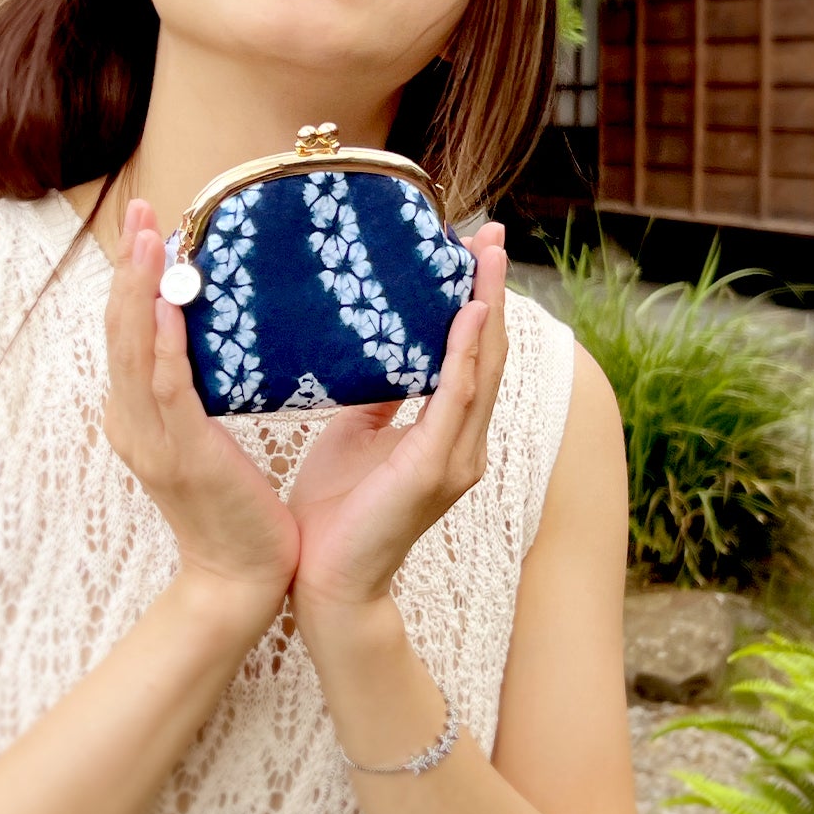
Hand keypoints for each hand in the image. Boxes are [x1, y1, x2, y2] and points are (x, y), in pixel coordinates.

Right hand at [102, 198, 299, 620]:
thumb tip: (209, 345)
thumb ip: (197, 396)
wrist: (240, 578)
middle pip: (119, 331)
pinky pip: (168, 388)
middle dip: (128, 267)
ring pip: (135, 349)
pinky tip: (169, 302)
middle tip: (141, 211)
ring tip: (148, 236)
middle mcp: (132, 423)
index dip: (130, 279)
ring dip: (140, 288)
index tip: (144, 227)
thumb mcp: (207, 442)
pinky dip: (164, 342)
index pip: (126, 335)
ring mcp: (152, 440)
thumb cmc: (235, 509)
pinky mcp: (183, 455)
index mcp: (136, 418)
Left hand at [286, 223, 510, 616]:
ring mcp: (455, 458)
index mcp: (445, 435)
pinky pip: (455, 400)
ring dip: (485, 309)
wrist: (323, 579)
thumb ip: (377, 397)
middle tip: (489, 234)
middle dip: (490, 291)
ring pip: (482, 369)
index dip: (476, 302)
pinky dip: (464, 354)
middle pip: (487, 353)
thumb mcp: (356, 436)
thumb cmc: (335, 513)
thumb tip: (376, 351)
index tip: (472, 249)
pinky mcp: (434, 469)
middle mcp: (463, 444)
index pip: (470, 356)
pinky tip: (466, 315)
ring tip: (484, 256)